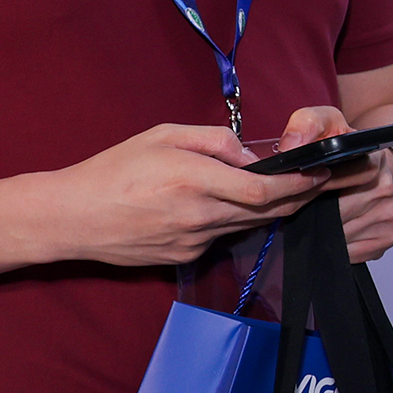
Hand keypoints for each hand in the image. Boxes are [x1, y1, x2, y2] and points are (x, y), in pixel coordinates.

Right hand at [37, 123, 326, 268]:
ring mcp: (193, 242)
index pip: (262, 188)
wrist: (73, 218)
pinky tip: (238, 207)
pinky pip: (224, 237)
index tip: (317, 172)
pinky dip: (238, 221)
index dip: (297, 183)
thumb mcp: (163, 135)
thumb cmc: (114, 169)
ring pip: (249, 226)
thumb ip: (214, 140)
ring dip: (273, 210)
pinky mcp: (186, 258)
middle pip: (266, 211)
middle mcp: (198, 215)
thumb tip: (251, 154)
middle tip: (318, 181)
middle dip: (298, 197)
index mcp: (193, 179)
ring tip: (291, 191)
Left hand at [277, 103, 392, 260]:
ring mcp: (389, 215)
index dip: (309, 189)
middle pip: (332, 215)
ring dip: (323, 231)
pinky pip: (351, 251)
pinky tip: (337, 228)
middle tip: (305, 204)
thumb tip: (291, 146)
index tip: (301, 189)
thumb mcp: (327, 123)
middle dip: (312, 212)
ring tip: (320, 215)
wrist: (385, 166)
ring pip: (339, 236)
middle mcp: (385, 189)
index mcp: (371, 161)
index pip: (329, 184)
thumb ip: (305, 124)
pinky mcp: (389, 237)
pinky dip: (338, 244)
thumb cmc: (350, 150)